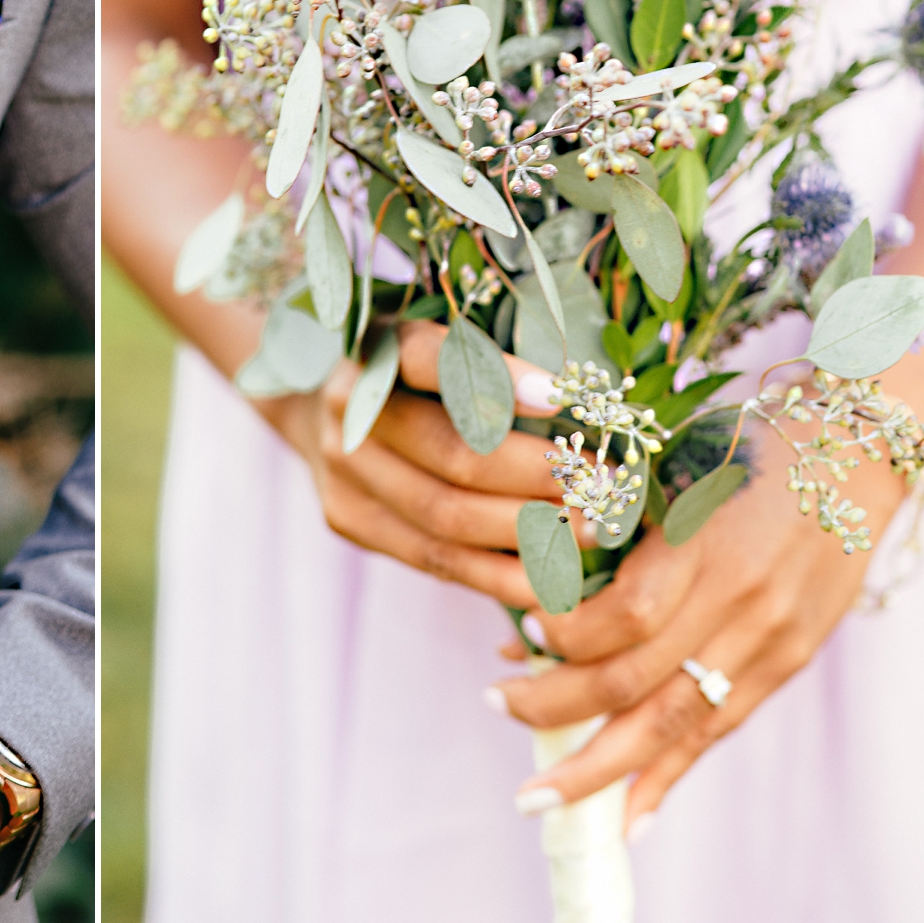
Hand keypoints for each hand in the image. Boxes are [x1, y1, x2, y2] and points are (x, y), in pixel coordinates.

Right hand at [258, 318, 564, 608]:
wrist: (320, 411)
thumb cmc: (413, 376)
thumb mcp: (443, 347)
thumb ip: (493, 367)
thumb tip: (585, 405)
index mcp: (377, 348)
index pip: (431, 358)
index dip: (497, 378)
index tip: (563, 397)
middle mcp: (349, 408)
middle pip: (453, 453)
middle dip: (539, 474)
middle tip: (603, 483)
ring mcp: (342, 469)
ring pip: (446, 515)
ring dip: (528, 530)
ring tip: (590, 530)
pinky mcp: (348, 519)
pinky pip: (434, 557)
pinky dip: (498, 574)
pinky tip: (551, 575)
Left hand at [491, 446, 905, 829]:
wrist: (857, 451)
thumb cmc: (742, 446)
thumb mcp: (672, 468)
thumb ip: (608, 532)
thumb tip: (531, 608)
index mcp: (705, 541)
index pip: (628, 617)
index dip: (566, 637)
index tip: (518, 635)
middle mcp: (742, 601)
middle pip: (637, 684)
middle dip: (555, 710)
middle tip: (494, 706)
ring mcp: (771, 640)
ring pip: (674, 725)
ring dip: (600, 769)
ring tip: (540, 796)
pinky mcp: (788, 662)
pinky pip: (718, 732)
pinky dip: (668, 778)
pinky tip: (626, 821)